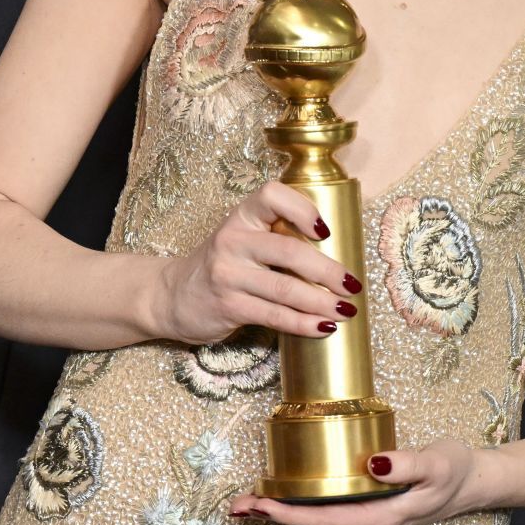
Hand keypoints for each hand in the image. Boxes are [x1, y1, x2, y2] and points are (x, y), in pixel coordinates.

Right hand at [154, 179, 363, 344]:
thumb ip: (277, 236)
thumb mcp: (242, 238)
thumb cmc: (222, 264)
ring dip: (323, 303)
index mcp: (241, 216)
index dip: (303, 209)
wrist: (171, 295)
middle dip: (328, 271)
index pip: (272, 196)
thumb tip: (336, 253)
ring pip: (286, 289)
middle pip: (290, 251)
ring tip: (346, 310)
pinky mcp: (228, 306)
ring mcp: (228, 274)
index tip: (325, 232)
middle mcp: (232, 241)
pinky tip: (323, 328)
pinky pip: (275, 316)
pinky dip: (304, 324)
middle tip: (353, 285)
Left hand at [225, 441, 486, 524]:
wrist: (474, 481)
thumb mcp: (437, 462)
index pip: (325, 520)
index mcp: (381, 519)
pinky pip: (328, 513)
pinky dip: (303, 506)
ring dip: (285, 511)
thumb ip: (407, 464)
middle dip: (275, 515)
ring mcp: (369, 523)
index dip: (290, 513)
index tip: (261, 502)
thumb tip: (375, 464)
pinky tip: (287, 495)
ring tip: (251, 500)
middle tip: (238, 504)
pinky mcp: (369, 512)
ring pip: (319, 522)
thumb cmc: (455, 469)